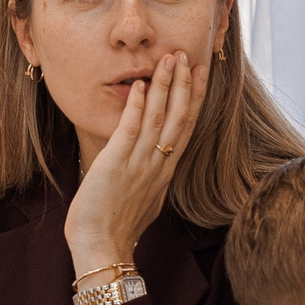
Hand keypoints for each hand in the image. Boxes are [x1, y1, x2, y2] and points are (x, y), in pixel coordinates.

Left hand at [62, 49, 210, 287]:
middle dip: (185, 84)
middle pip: (180, 117)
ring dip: (166, 86)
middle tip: (188, 55)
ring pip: (161, 118)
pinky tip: (143, 86)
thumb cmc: (116, 229)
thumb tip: (153, 168)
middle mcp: (157, 165)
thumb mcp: (143, 199)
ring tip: (170, 58)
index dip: (195, 98)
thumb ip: (149, 178)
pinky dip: (139, 107)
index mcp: (164, 172)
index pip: (186, 127)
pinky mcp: (116, 164)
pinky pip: (131, 130)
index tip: (201, 73)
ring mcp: (139, 164)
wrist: (103, 249)